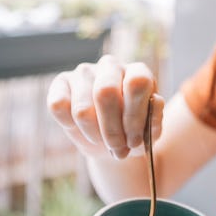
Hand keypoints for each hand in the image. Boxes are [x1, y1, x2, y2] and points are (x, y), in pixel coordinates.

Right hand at [47, 55, 163, 159]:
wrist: (109, 143)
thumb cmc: (132, 133)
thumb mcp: (149, 133)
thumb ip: (156, 119)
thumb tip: (156, 101)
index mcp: (137, 71)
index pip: (137, 83)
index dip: (135, 116)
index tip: (134, 141)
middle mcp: (111, 65)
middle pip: (106, 92)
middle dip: (111, 130)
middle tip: (118, 149)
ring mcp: (84, 71)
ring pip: (82, 108)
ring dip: (93, 135)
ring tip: (102, 141)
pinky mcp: (61, 82)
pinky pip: (58, 106)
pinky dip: (69, 126)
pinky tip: (81, 129)